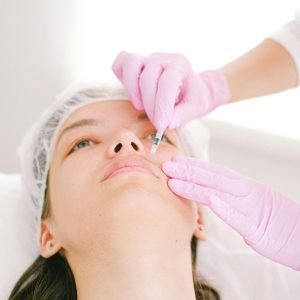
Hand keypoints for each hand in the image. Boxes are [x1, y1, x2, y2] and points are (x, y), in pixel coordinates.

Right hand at [111, 51, 229, 130]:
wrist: (191, 87)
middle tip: (156, 121)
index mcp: (180, 65)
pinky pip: (120, 63)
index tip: (161, 125)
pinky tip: (134, 94)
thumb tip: (168, 124)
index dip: (162, 106)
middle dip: (150, 104)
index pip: (167, 82)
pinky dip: (122, 78)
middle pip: (148, 77)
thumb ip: (183, 115)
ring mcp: (147, 59)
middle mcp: (162, 58)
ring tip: (140, 107)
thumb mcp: (196, 107)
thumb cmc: (193, 97)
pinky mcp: (135, 64)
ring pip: (130, 63)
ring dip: (132, 90)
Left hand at [162, 155, 299, 270]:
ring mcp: (251, 208)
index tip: (178, 161)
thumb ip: (236, 204)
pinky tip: (207, 200)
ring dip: (195, 185)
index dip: (195, 166)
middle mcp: (246, 193)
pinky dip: (222, 207)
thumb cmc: (280, 225)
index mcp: (246, 188)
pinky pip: (237, 216)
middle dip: (188, 171)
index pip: (216, 173)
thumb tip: (219, 203)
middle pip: (213, 178)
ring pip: (218, 192)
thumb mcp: (255, 208)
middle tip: (167, 165)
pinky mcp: (256, 228)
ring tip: (173, 180)